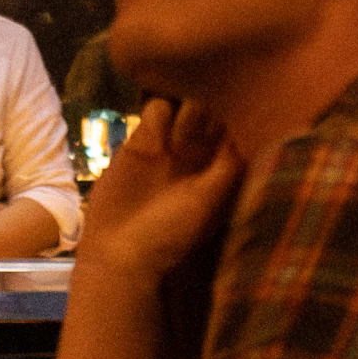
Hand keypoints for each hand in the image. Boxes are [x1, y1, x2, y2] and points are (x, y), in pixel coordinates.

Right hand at [77, 99, 238, 279]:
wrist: (120, 251)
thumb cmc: (169, 232)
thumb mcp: (207, 204)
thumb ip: (227, 168)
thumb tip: (237, 136)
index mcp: (215, 170)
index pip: (229, 131)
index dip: (229, 125)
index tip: (225, 131)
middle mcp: (193, 156)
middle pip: (208, 114)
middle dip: (205, 116)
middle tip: (193, 140)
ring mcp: (166, 148)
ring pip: (183, 107)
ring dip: (183, 112)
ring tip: (175, 141)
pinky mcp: (137, 143)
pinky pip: (154, 112)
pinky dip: (156, 114)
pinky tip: (153, 136)